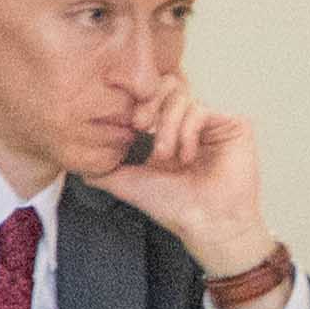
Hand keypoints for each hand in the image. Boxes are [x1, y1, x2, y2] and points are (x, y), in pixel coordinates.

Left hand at [89, 90, 276, 283]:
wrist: (205, 223)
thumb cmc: (171, 205)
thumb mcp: (126, 182)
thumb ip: (102, 168)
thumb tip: (75, 160)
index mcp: (166, 131)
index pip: (150, 97)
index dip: (135, 102)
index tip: (126, 125)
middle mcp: (190, 123)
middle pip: (167, 85)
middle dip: (148, 103)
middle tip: (137, 125)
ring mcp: (212, 123)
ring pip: (182, 97)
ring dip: (167, 126)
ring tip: (165, 156)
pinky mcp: (233, 124)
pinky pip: (202, 109)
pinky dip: (187, 131)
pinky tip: (187, 156)